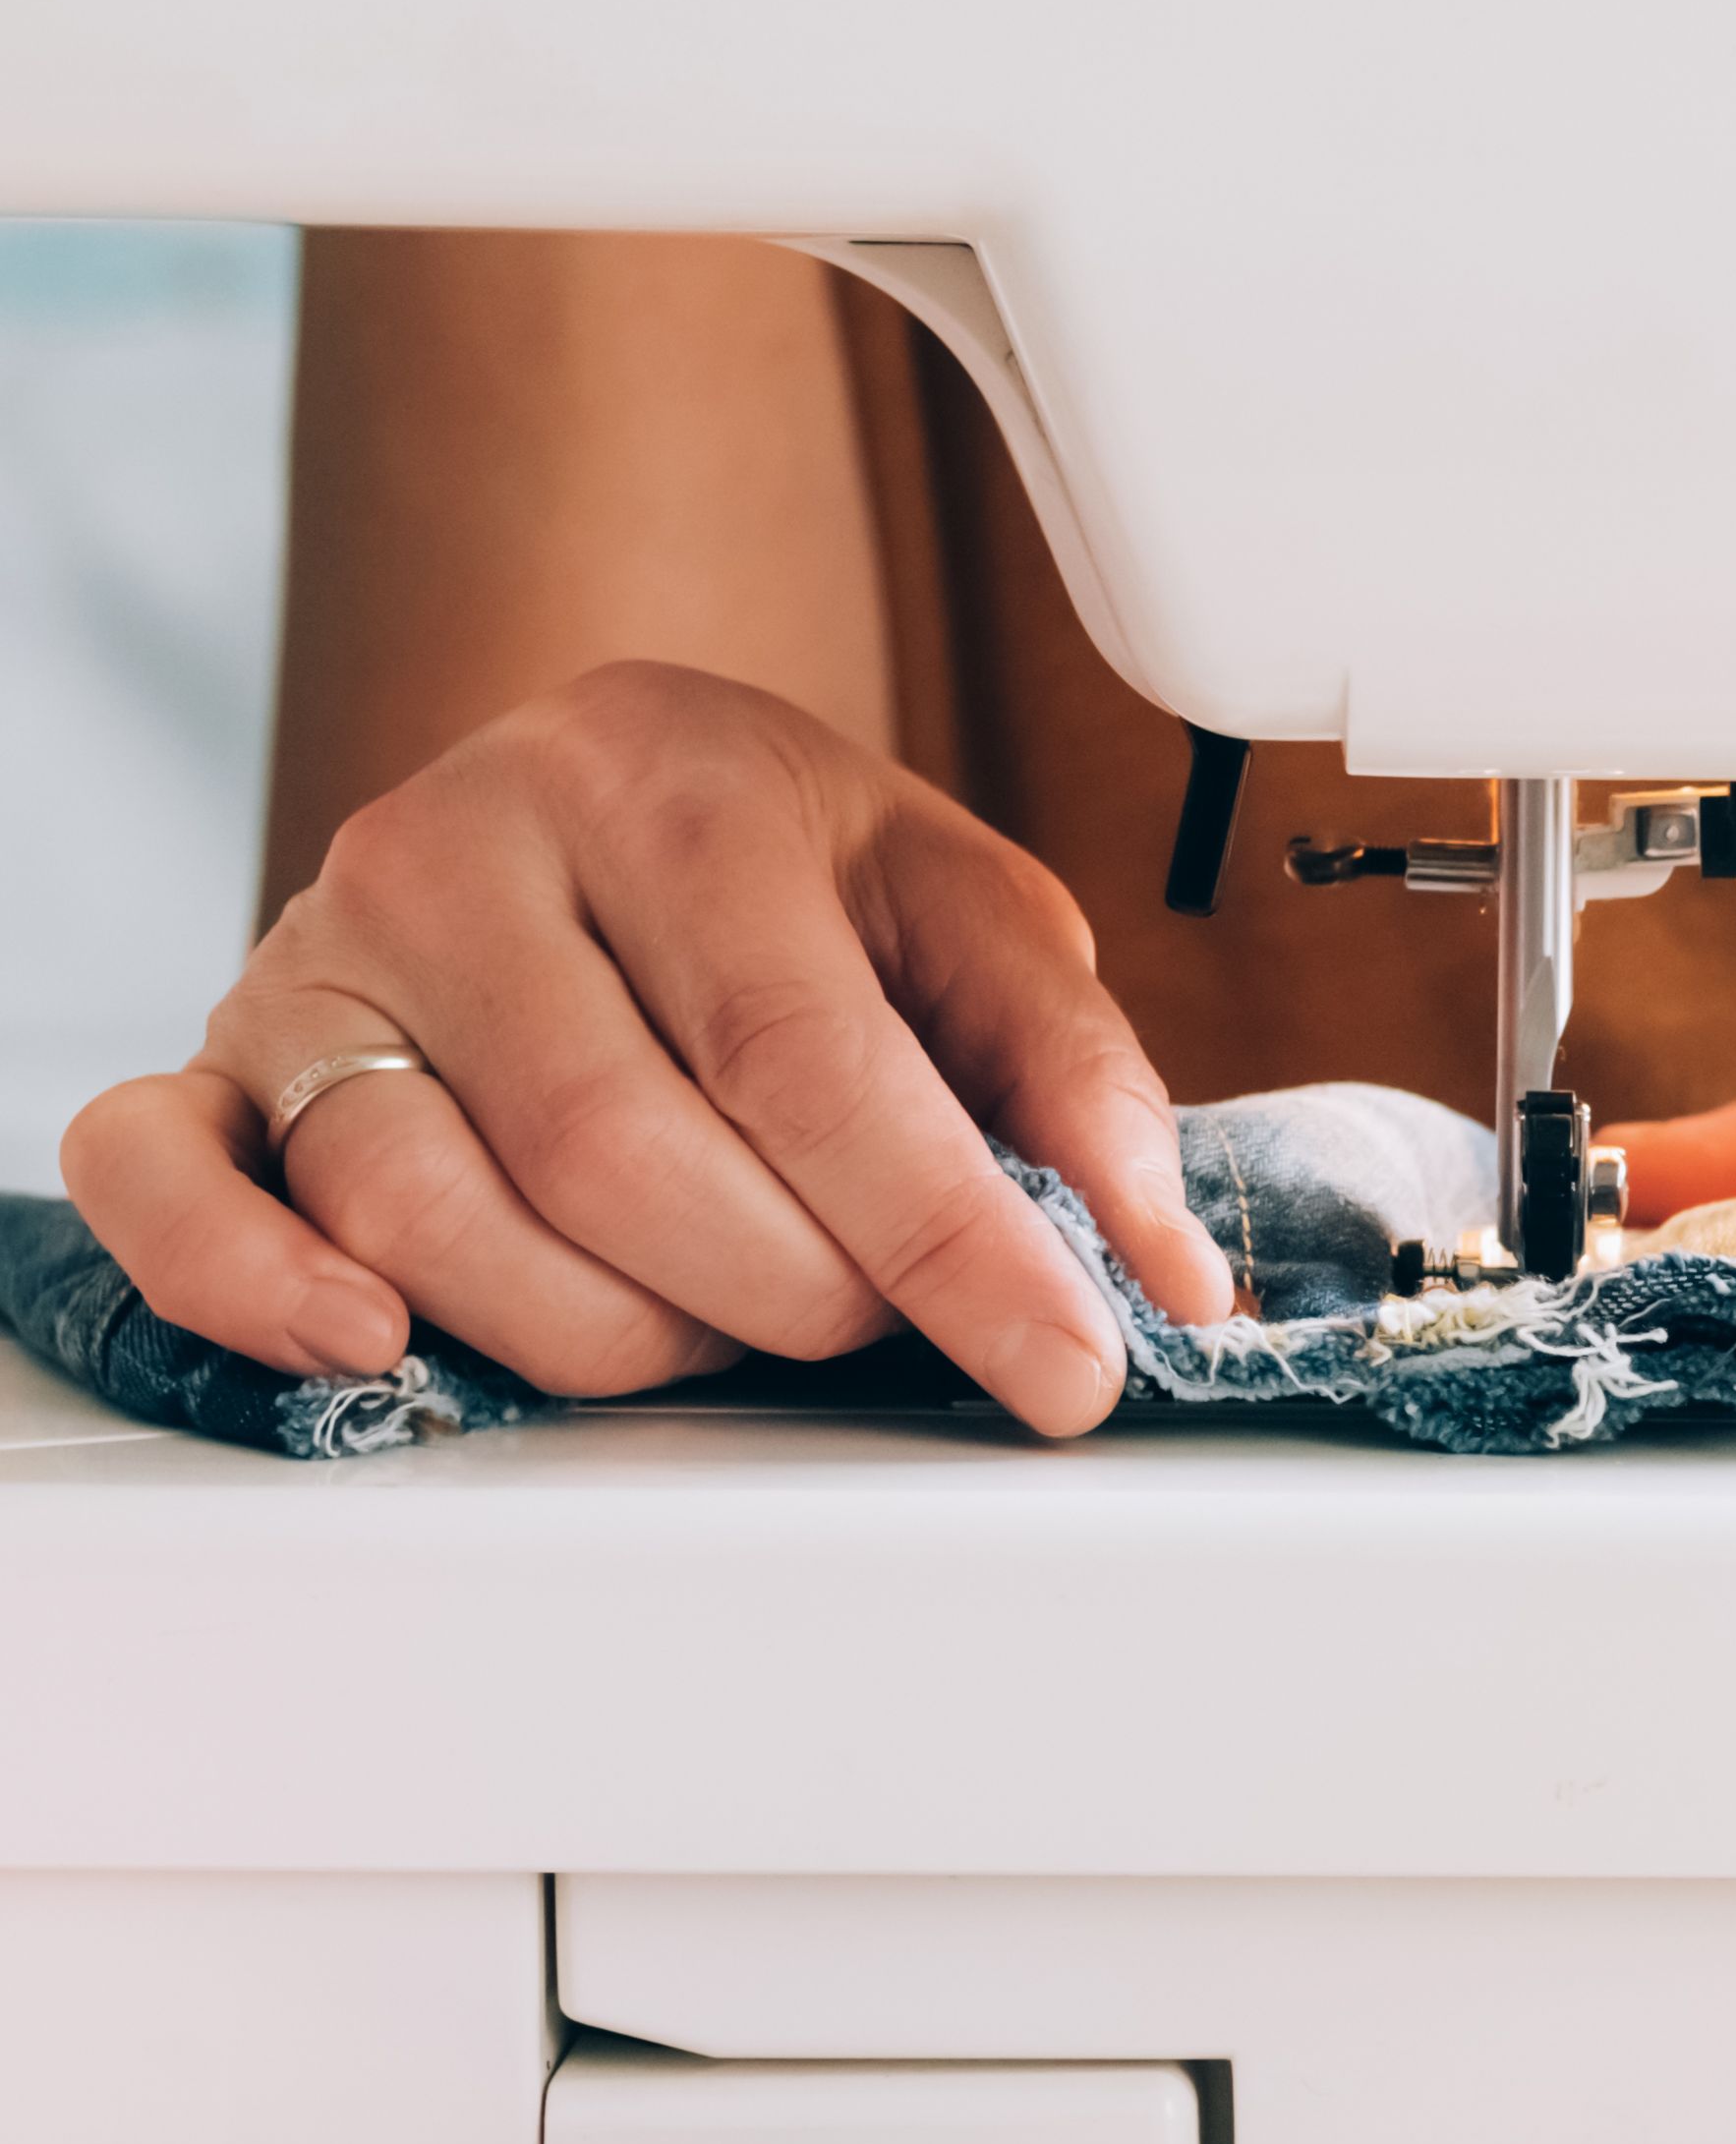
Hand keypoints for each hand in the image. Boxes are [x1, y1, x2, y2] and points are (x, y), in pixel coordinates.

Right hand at [59, 659, 1235, 1431]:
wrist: (606, 802)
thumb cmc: (795, 883)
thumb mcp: (966, 922)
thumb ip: (1072, 1079)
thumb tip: (1166, 1266)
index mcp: (667, 778)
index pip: (809, 1058)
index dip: (951, 1240)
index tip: (1066, 1365)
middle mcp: (460, 845)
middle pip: (615, 1156)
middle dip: (782, 1291)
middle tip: (856, 1312)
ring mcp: (315, 955)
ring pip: (425, 1214)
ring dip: (601, 1331)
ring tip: (702, 1309)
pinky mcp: (217, 1057)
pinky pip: (160, 1181)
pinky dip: (250, 1286)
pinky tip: (374, 1343)